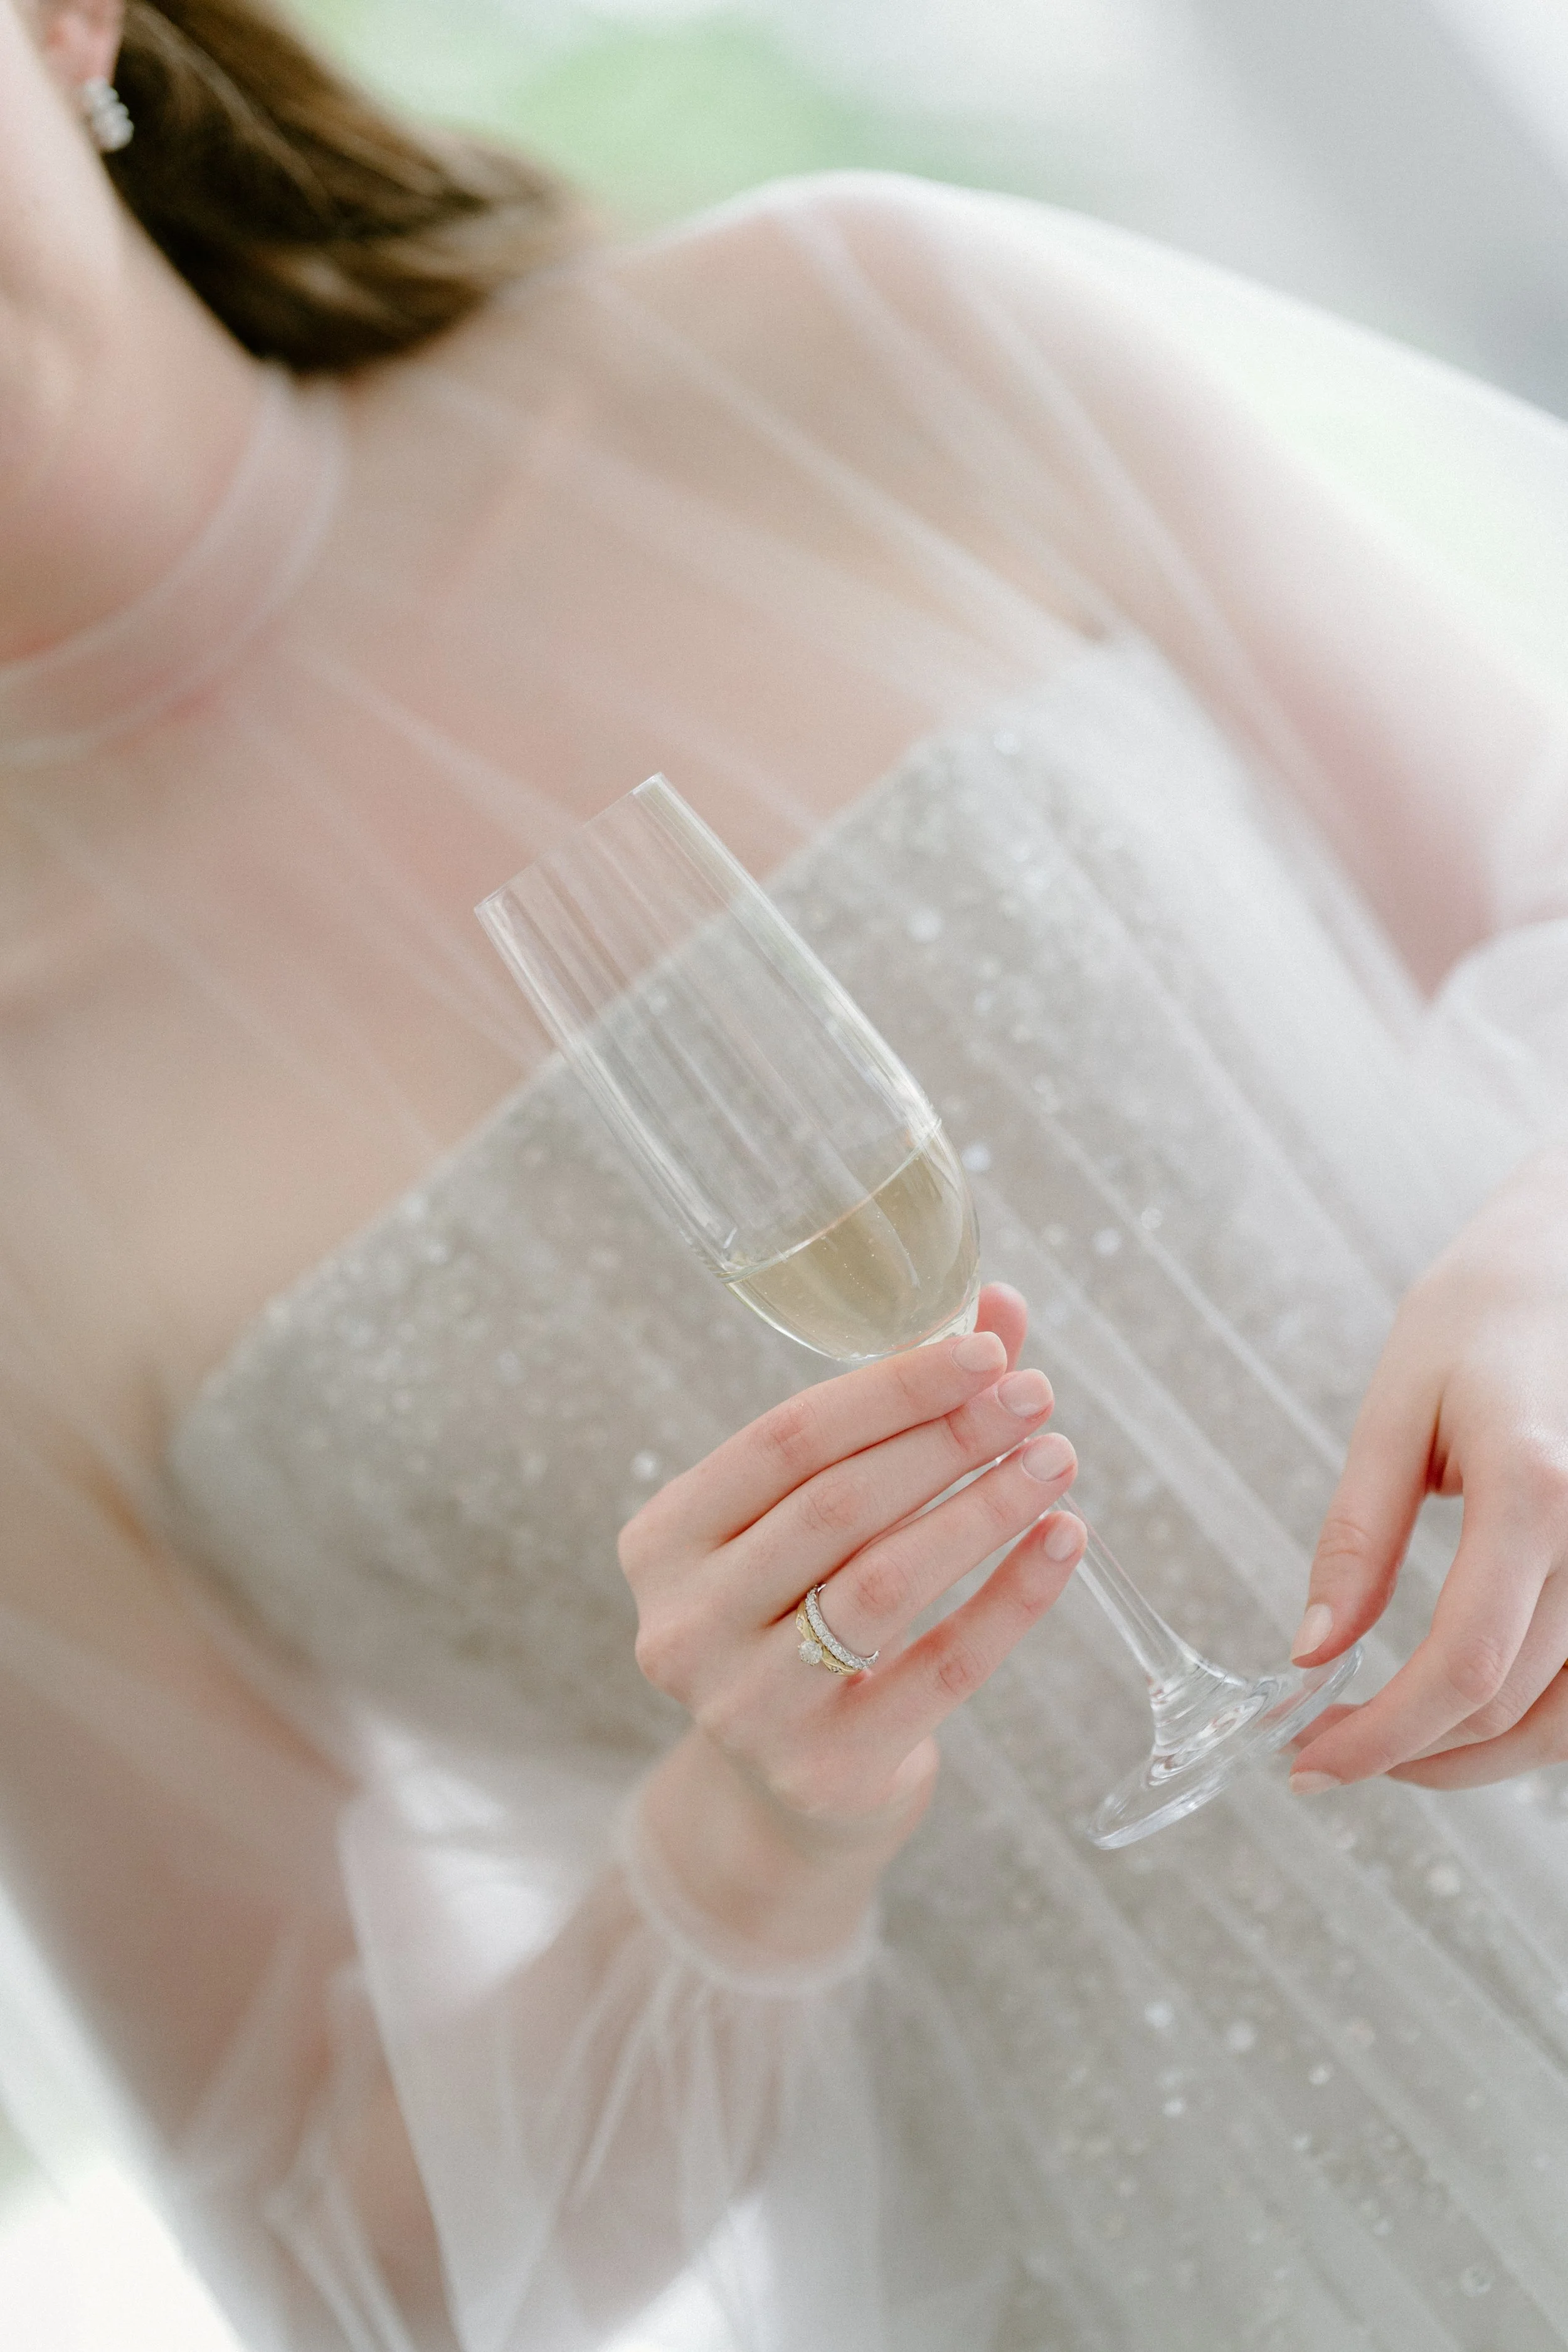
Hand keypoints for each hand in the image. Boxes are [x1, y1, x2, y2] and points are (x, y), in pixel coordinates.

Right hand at [620, 1285, 1083, 1949]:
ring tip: (1057, 1460)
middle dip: (948, 1440)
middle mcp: (685, 1624)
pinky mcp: (824, 1770)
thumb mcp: (818, 1516)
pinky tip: (1064, 1541)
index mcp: (665, 1538)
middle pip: (835, 1507)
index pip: (783, 1440)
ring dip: (982, 1511)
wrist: (785, 1795)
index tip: (985, 1348)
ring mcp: (746, 1707)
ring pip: (882, 1585)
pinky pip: (939, 1669)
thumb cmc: (802, 1613)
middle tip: (1036, 1397)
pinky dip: (1011, 1599)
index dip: (891, 1389)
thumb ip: (897, 1412)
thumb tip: (1004, 1305)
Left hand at [1289, 1146, 1567, 1793]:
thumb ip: (1358, 1538)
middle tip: (1328, 1754)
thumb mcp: (1396, 1411)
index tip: (1312, 1761)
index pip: (1465, 1664)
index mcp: (1539, 1490)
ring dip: (1476, 1756)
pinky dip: (1533, 1718)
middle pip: (1512, 1702)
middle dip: (1412, 1752)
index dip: (1384, 1736)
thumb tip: (1311, 1655)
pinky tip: (1463, 1707)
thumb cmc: (1482, 1320)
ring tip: (1390, 1746)